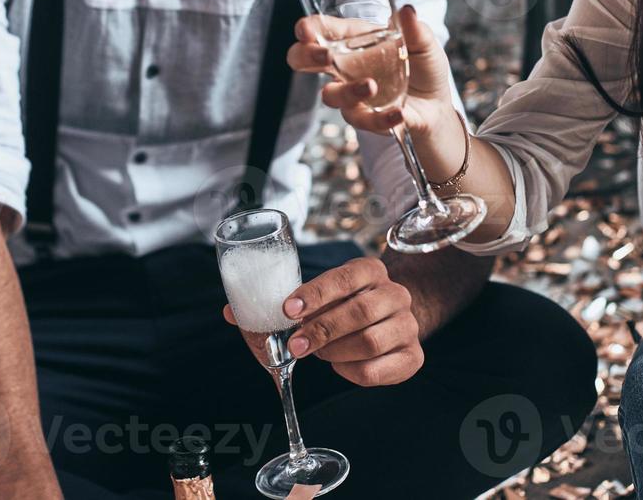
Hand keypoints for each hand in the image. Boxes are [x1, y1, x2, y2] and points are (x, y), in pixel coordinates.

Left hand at [226, 257, 422, 385]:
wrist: (393, 317)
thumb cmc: (346, 305)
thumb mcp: (322, 294)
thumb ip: (282, 303)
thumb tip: (230, 313)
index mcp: (370, 271)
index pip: (344, 277)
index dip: (315, 293)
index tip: (287, 309)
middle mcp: (395, 294)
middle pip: (359, 312)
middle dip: (320, 330)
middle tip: (294, 344)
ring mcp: (407, 326)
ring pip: (369, 341)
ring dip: (334, 351)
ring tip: (317, 353)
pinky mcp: (412, 357)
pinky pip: (377, 370)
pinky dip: (351, 372)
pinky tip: (339, 365)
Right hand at [287, 4, 455, 138]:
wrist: (436, 105)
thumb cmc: (423, 68)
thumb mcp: (424, 44)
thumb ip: (415, 29)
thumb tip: (407, 10)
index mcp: (353, 40)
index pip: (321, 30)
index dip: (308, 29)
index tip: (306, 31)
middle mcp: (344, 67)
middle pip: (303, 60)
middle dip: (306, 57)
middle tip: (324, 56)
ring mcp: (352, 94)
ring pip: (331, 95)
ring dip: (347, 91)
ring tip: (370, 86)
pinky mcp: (366, 118)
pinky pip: (363, 120)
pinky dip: (379, 118)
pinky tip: (398, 113)